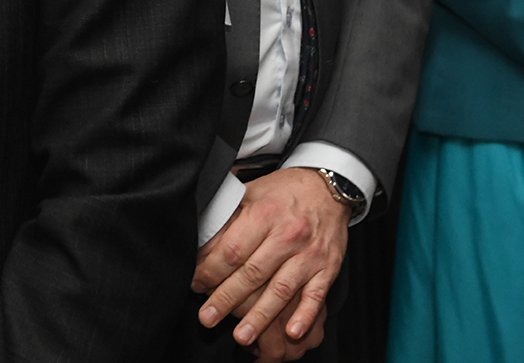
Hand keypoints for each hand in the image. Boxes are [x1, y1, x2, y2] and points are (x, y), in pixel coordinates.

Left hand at [193, 167, 347, 355]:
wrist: (328, 188)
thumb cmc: (283, 192)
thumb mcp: (251, 193)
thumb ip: (229, 217)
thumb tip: (199, 241)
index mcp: (264, 215)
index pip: (232, 249)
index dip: (211, 270)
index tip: (195, 285)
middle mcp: (288, 235)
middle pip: (252, 274)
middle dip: (227, 299)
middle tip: (207, 318)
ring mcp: (309, 254)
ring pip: (281, 290)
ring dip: (260, 316)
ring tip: (241, 336)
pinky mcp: (328, 268)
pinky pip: (316, 296)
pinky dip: (305, 315)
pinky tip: (292, 332)